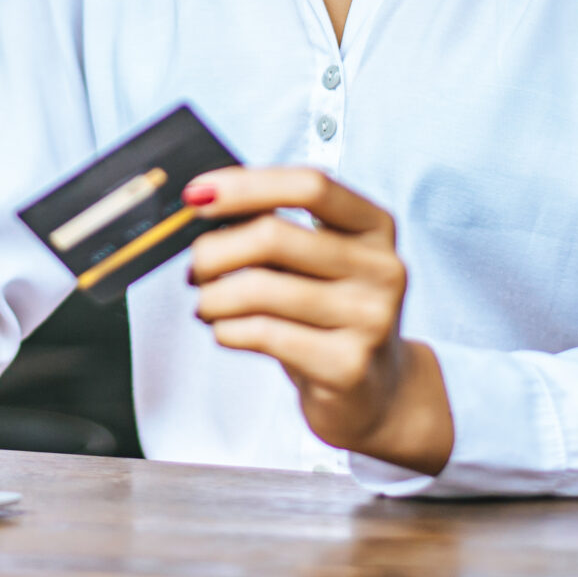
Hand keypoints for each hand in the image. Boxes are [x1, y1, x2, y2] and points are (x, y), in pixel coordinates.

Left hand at [184, 167, 453, 475]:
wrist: (376, 390)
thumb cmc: (331, 314)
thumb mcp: (319, 261)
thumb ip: (276, 227)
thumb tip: (203, 202)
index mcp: (375, 226)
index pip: (311, 186)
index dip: (246, 186)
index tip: (197, 196)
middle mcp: (382, 268)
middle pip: (274, 236)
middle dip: (214, 249)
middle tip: (195, 267)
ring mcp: (370, 319)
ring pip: (259, 289)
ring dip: (213, 296)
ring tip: (206, 304)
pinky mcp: (347, 365)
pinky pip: (263, 334)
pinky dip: (227, 329)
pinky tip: (226, 330)